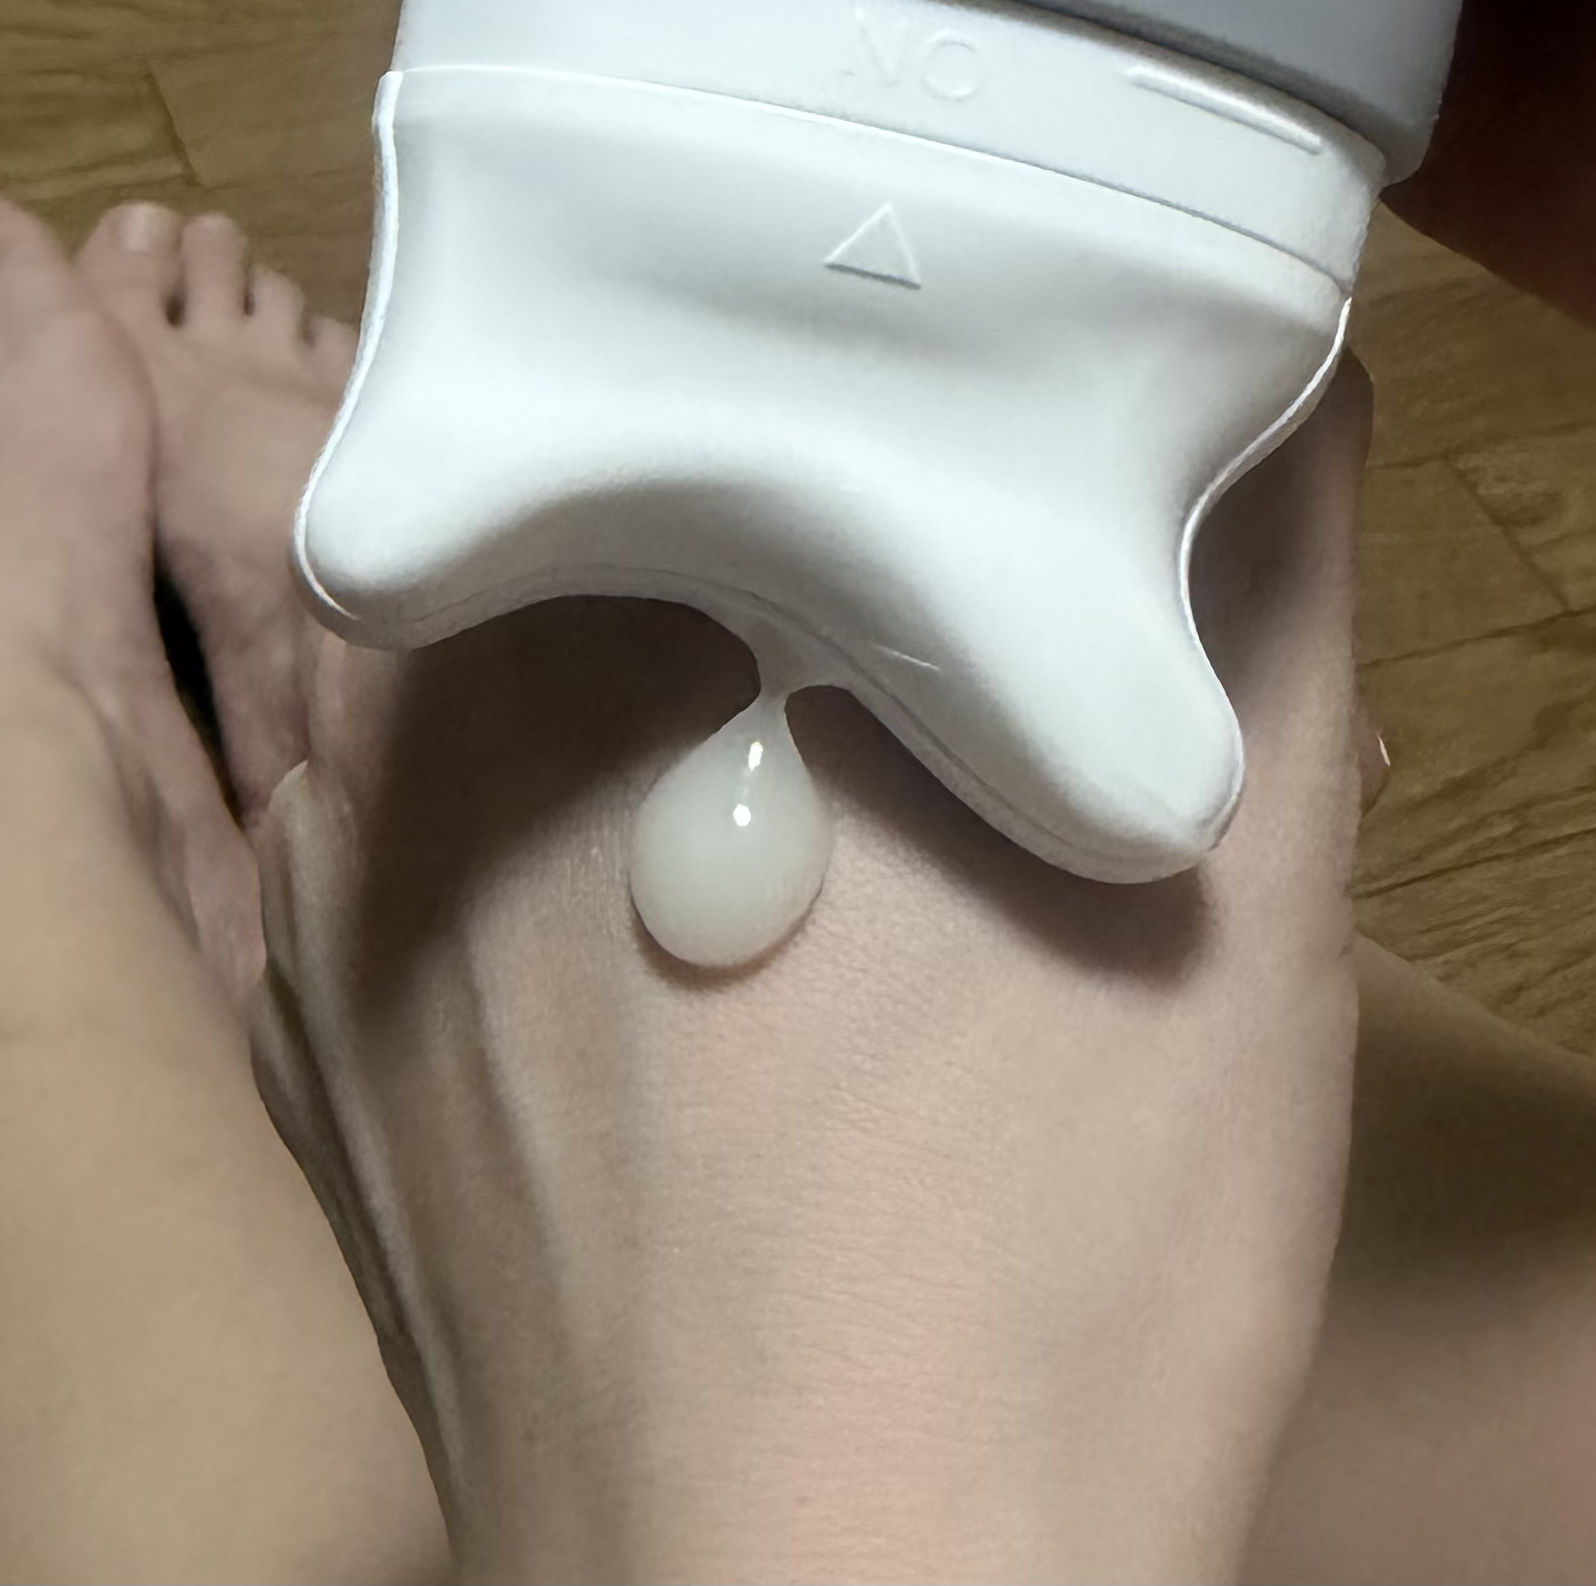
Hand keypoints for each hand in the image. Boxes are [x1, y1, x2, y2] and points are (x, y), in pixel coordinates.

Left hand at [249, 366, 1381, 1581]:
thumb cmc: (1059, 1261)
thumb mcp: (1251, 903)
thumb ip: (1266, 586)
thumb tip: (1280, 359)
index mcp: (665, 585)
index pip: (717, 335)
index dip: (834, 347)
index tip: (929, 389)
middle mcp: (452, 681)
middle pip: (604, 476)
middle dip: (740, 493)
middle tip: (879, 578)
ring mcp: (348, 851)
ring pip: (500, 630)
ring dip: (620, 637)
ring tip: (777, 744)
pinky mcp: (316, 1005)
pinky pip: (407, 799)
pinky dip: (520, 790)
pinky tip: (652, 913)